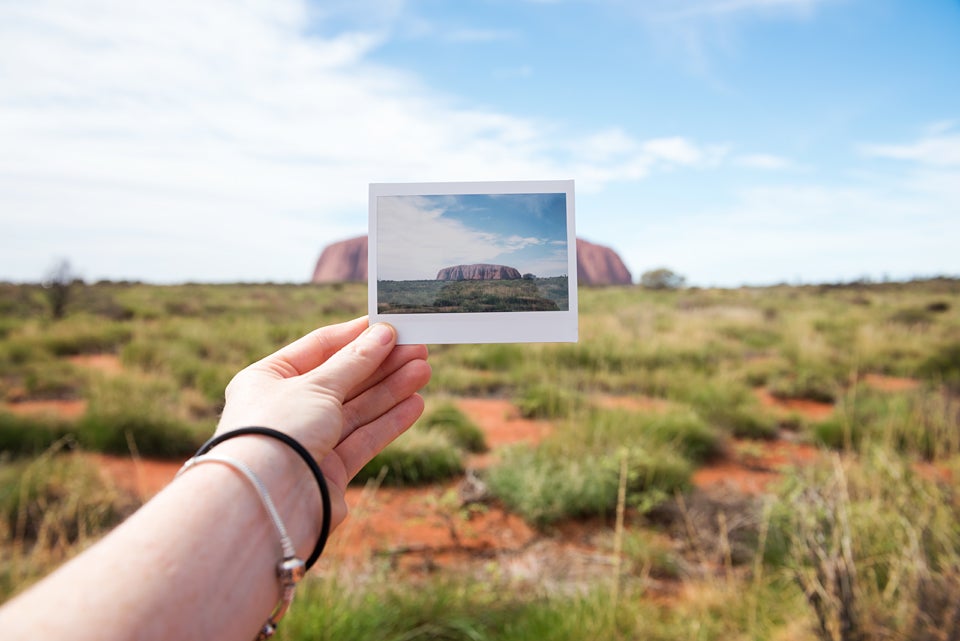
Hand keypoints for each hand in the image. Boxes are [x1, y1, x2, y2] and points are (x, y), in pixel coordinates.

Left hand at [217, 316, 430, 525]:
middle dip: (381, 363)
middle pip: (343, 379)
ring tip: (424, 370)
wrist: (266, 503)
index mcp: (268, 378)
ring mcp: (308, 440)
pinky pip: (363, 439)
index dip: (355, 336)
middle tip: (418, 348)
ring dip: (391, 389)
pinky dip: (389, 421)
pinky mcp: (328, 470)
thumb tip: (384, 333)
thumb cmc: (279, 431)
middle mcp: (287, 408)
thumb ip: (355, 361)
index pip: (318, 347)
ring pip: (357, 409)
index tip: (389, 324)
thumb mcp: (318, 385)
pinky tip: (415, 403)